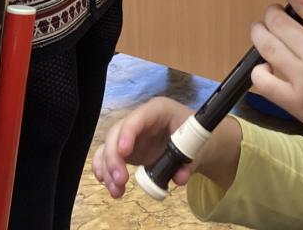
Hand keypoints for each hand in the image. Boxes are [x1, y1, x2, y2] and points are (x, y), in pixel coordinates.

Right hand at [91, 97, 243, 198]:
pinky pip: (108, 156)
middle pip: (117, 132)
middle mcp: (139, 120)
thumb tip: (178, 178)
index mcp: (158, 111)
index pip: (138, 117)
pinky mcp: (126, 149)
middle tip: (121, 181)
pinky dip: (104, 170)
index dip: (128, 133)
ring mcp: (131, 135)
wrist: (196, 142)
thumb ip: (189, 162)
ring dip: (108, 169)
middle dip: (114, 157)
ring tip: (117, 191)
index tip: (124, 152)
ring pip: (109, 146)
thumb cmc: (196, 137)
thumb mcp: (198, 147)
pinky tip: (107, 184)